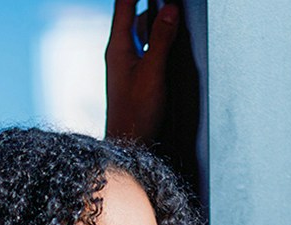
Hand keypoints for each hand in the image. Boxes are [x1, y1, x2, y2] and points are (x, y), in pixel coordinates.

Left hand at [106, 0, 179, 141]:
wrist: (129, 144)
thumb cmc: (135, 115)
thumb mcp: (152, 73)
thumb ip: (162, 40)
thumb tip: (171, 10)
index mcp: (117, 48)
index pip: (124, 5)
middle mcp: (119, 52)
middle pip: (134, 14)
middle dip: (150, 3)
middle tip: (170, 4)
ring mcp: (126, 62)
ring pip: (142, 30)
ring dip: (156, 20)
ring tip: (173, 14)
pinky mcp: (136, 73)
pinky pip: (147, 45)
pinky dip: (158, 37)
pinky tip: (171, 39)